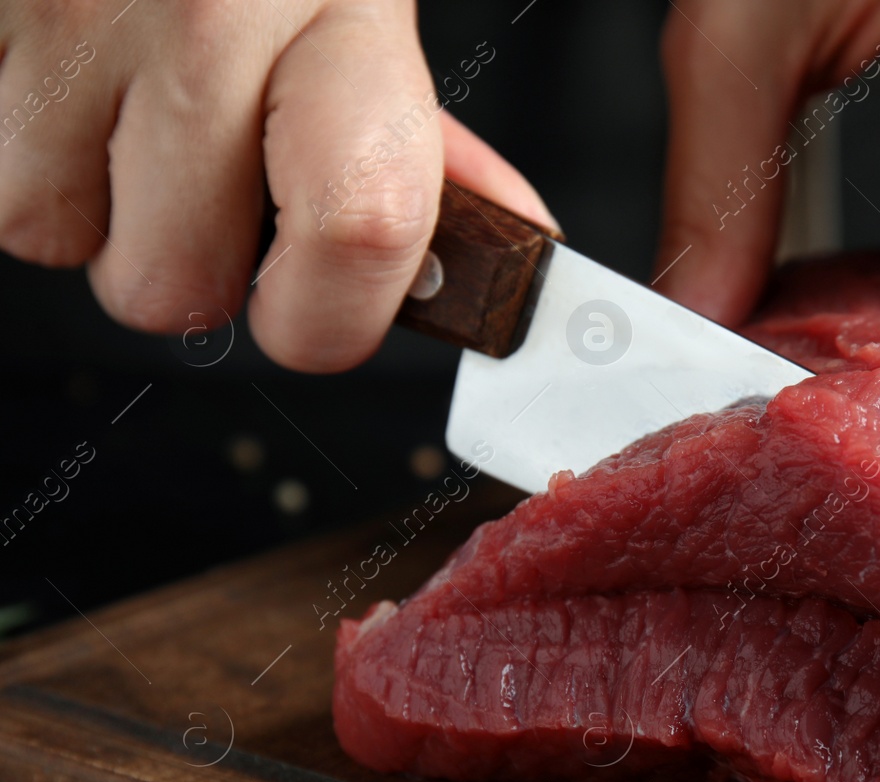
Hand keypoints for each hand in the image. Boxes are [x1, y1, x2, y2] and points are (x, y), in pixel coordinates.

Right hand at [0, 1, 553, 371]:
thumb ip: (418, 128)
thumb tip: (495, 240)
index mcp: (340, 3)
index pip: (359, 232)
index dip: (330, 316)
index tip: (320, 307)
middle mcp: (198, 9)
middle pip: (171, 285)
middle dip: (187, 254)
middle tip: (206, 164)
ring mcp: (57, 7)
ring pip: (50, 235)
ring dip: (89, 193)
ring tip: (123, 90)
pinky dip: (20, 135)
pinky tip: (65, 61)